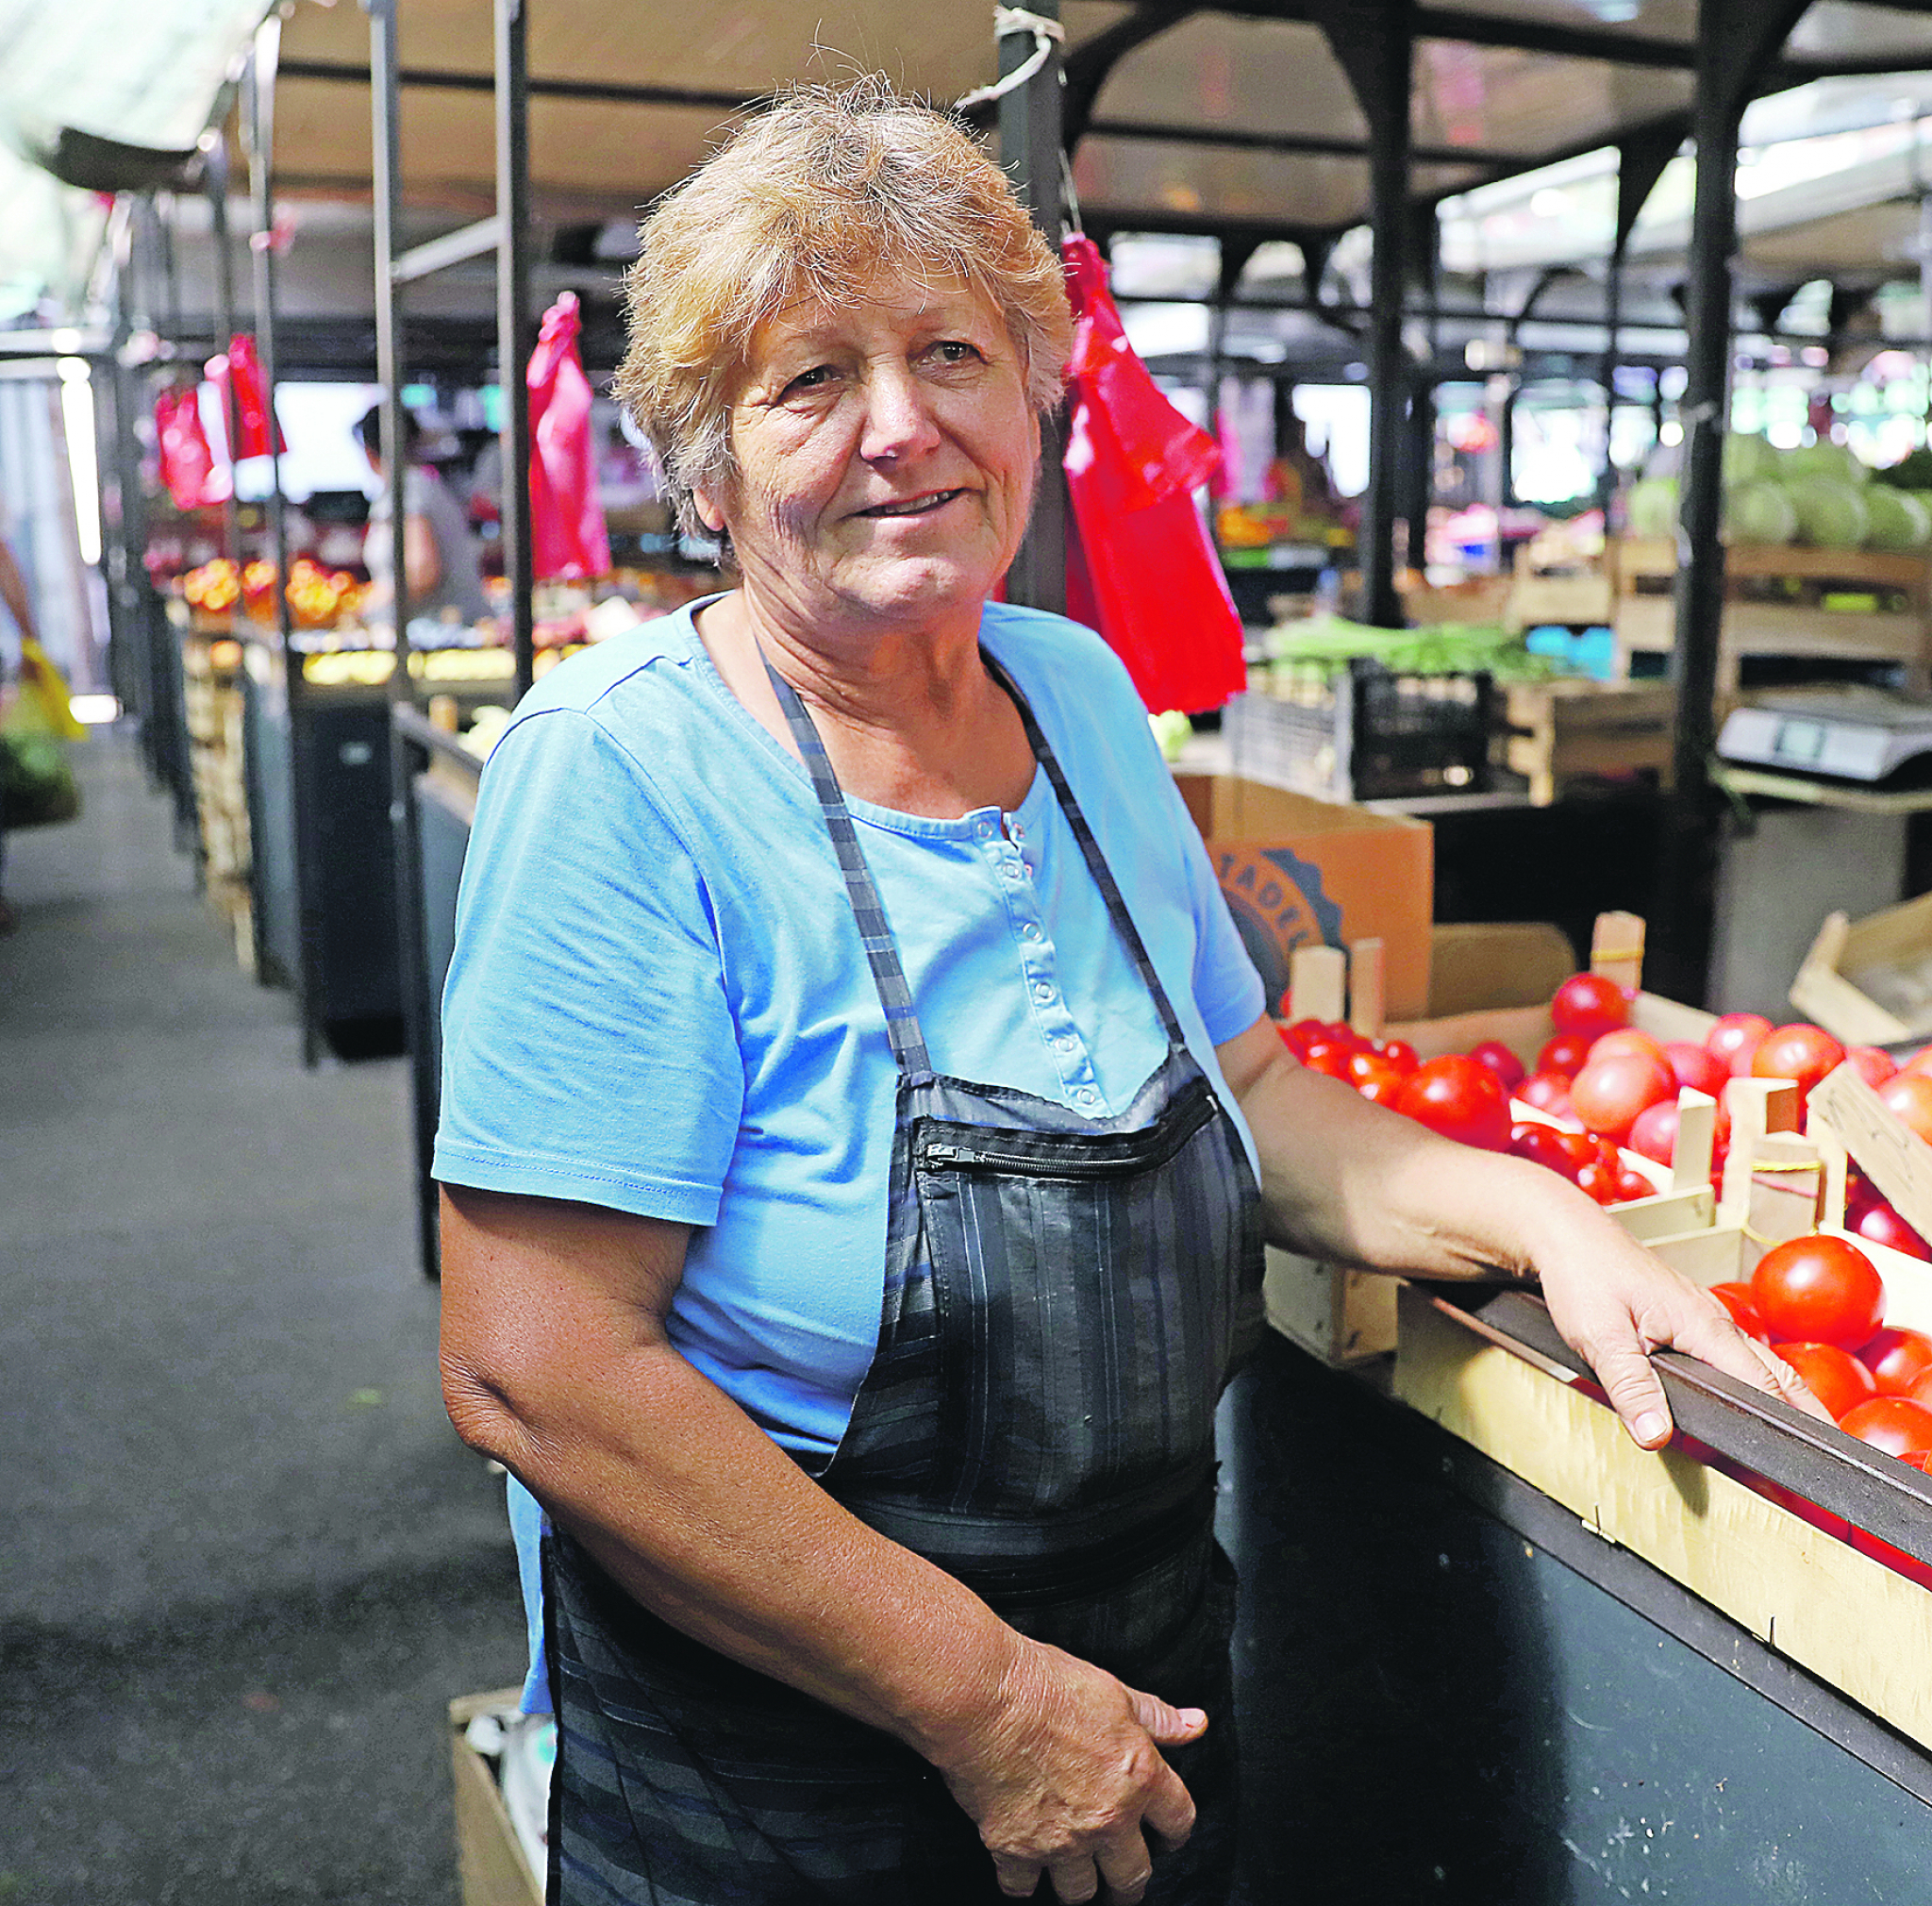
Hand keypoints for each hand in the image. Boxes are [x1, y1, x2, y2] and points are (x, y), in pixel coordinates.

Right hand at [931, 1635, 1201, 1903]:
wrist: (983, 1696)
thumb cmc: (1045, 1686)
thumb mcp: (1114, 1692)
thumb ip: (1157, 1718)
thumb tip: (1196, 1724)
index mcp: (1139, 1777)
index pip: (1179, 1821)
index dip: (1175, 1831)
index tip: (1166, 1835)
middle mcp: (1107, 1819)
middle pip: (1134, 1876)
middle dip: (1130, 1880)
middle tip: (1121, 1875)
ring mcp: (1061, 1840)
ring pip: (1081, 1892)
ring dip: (1079, 1883)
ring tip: (1072, 1870)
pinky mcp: (1015, 1849)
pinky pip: (1024, 1887)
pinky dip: (1023, 1879)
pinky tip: (1022, 1865)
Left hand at [1528, 1197, 1832, 1447]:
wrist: (1565, 1233)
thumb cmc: (1582, 1275)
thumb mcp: (1600, 1337)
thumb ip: (1631, 1387)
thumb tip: (1658, 1435)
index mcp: (1703, 1323)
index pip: (1761, 1379)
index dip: (1789, 1417)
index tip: (1811, 1449)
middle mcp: (1711, 1317)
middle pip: (1772, 1369)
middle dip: (1803, 1406)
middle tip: (1827, 1445)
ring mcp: (1700, 1314)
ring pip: (1753, 1357)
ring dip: (1778, 1390)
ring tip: (1798, 1429)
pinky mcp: (1684, 1315)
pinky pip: (1729, 1349)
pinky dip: (1749, 1374)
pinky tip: (1746, 1393)